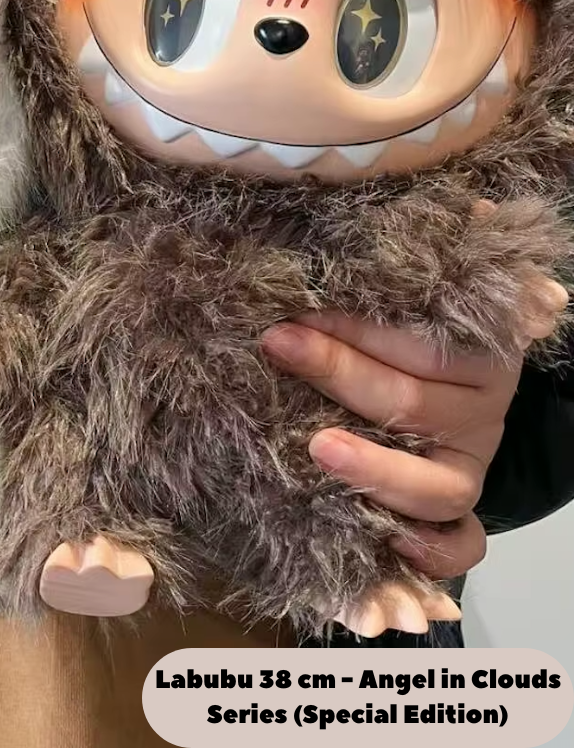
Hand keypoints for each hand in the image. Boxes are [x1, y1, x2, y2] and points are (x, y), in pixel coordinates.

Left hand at [261, 273, 567, 581]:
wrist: (455, 383)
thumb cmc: (417, 324)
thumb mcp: (431, 285)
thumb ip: (448, 249)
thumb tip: (478, 204)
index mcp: (477, 351)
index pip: (419, 343)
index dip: (358, 329)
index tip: (294, 310)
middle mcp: (478, 411)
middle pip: (413, 403)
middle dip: (340, 373)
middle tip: (278, 344)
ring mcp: (467, 467)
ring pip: (438, 485)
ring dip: (376, 469)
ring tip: (316, 449)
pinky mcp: (456, 512)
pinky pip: (462, 547)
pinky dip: (436, 554)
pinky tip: (395, 547)